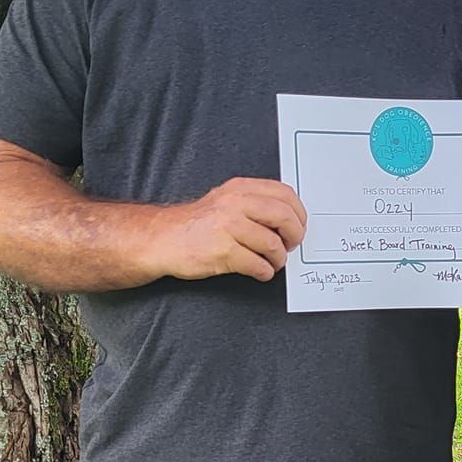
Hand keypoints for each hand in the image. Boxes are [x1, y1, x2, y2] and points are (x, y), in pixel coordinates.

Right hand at [149, 177, 306, 281]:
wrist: (163, 239)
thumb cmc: (196, 224)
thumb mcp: (225, 200)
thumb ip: (253, 203)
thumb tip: (287, 217)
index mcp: (240, 189)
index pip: (284, 194)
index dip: (298, 214)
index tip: (298, 227)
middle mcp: (235, 204)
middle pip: (284, 217)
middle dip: (294, 236)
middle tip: (290, 247)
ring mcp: (228, 227)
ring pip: (273, 244)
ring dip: (278, 259)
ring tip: (272, 262)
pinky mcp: (223, 252)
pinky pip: (257, 265)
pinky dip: (264, 272)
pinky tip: (259, 271)